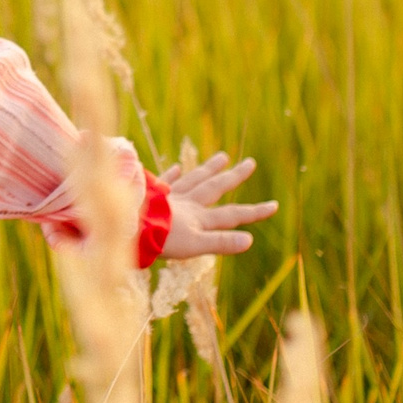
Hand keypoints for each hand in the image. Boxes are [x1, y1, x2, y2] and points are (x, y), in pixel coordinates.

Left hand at [157, 151, 278, 261]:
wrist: (127, 225)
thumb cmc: (159, 239)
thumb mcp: (194, 246)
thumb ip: (220, 242)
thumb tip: (250, 240)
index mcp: (199, 218)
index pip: (232, 215)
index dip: (254, 212)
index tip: (274, 205)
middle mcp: (188, 204)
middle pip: (215, 187)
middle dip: (234, 177)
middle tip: (250, 162)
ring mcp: (170, 197)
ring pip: (194, 179)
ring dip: (209, 169)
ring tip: (223, 156)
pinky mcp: (150, 194)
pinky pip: (165, 182)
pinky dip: (173, 175)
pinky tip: (178, 167)